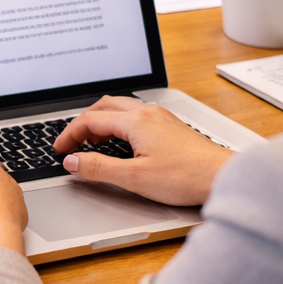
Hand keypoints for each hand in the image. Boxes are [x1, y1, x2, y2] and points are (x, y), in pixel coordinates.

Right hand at [53, 96, 231, 206]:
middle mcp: (148, 114)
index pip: (90, 120)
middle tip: (71, 142)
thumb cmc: (186, 177)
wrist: (222, 177)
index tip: (60, 150)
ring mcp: (161, 118)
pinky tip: (120, 142)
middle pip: (104, 106)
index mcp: (136, 122)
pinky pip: (136, 117)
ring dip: (101, 121)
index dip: (69, 134)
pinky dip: (118, 125)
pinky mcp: (170, 127)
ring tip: (90, 141)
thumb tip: (73, 162)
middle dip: (83, 122)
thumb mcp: (134, 177)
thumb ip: (98, 168)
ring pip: (121, 109)